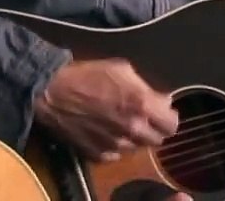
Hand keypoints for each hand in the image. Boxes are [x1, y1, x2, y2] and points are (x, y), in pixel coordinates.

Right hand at [32, 58, 178, 162]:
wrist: (52, 92)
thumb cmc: (88, 75)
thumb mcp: (124, 70)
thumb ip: (147, 87)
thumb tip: (162, 100)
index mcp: (141, 105)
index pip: (172, 125)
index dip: (169, 118)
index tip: (163, 112)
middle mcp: (132, 129)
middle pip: (157, 140)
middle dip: (154, 128)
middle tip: (143, 117)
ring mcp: (115, 145)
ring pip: (137, 148)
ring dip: (135, 137)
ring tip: (122, 122)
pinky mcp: (98, 154)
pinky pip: (117, 155)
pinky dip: (116, 146)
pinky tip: (107, 132)